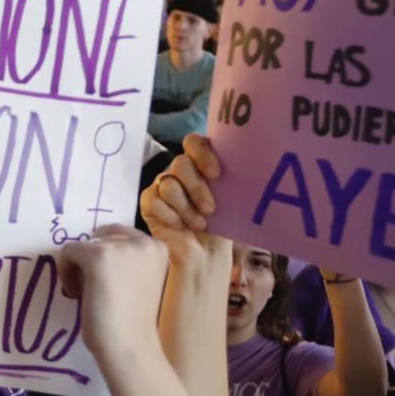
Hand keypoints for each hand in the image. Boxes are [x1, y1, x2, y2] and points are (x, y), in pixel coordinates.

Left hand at [57, 225, 168, 362]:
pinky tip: (75, 294)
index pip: (122, 236)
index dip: (107, 256)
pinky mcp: (98, 255)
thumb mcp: (139, 281)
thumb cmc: (133, 324)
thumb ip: (126, 263)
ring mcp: (121, 246)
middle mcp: (144, 241)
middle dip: (93, 259)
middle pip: (103, 236)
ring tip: (85, 294)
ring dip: (79, 268)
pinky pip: (68, 252)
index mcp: (158, 248)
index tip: (105, 281)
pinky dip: (65, 271)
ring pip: (84, 245)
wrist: (130, 347)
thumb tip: (90, 250)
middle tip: (92, 288)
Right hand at [140, 135, 224, 267]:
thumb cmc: (222, 224)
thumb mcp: (234, 199)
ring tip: (199, 224)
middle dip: (197, 188)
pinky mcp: (149, 202)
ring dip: (186, 208)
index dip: (203, 154)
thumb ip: (232, 180)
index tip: (216, 174)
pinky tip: (180, 227)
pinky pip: (154, 201)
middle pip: (180, 163)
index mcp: (201, 162)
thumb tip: (245, 167)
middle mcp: (180, 170)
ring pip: (168, 184)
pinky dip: (170, 216)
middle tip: (210, 209)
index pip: (194, 142)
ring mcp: (163, 185)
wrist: (207, 253)